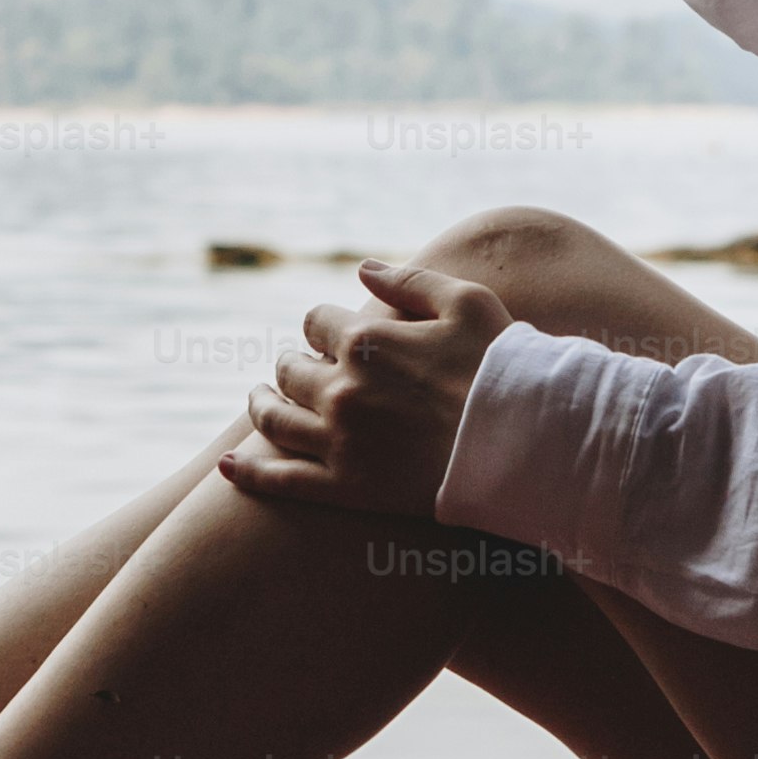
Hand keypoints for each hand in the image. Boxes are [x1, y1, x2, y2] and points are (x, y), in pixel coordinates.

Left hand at [216, 259, 512, 519]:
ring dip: (261, 404)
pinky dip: (249, 474)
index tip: (334, 335)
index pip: (317, 322)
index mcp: (364, 340)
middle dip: (293, 364)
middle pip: (289, 369)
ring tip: (261, 400)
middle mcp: (341, 389)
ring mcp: (339, 442)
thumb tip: (361, 269)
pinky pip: (282, 482)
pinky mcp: (345, 489)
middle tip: (299, 368)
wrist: (529, 443)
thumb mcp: (465, 300)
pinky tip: (228, 467)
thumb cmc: (504, 365)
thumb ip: (408, 279)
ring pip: (274, 420)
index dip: (324, 326)